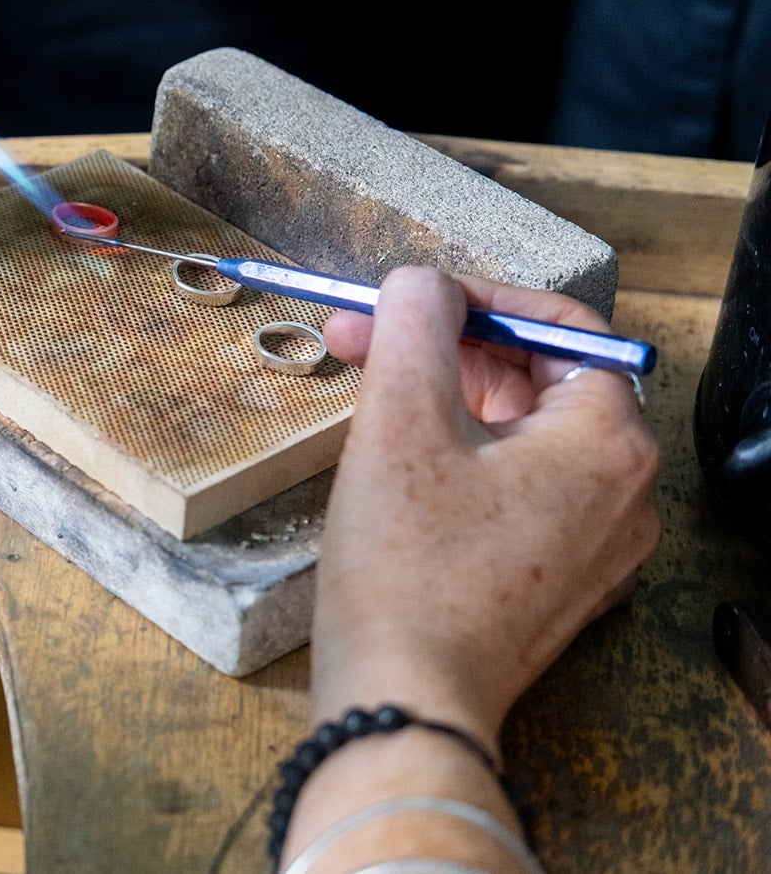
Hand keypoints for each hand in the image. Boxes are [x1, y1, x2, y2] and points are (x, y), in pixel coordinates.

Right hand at [312, 268, 659, 748]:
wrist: (405, 701)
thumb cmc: (407, 571)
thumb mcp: (400, 422)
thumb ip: (416, 324)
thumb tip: (421, 284)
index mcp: (608, 442)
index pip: (560, 326)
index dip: (476, 296)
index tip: (408, 298)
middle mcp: (623, 492)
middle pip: (538, 378)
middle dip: (444, 349)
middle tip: (362, 340)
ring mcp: (595, 544)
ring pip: (522, 434)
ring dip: (446, 400)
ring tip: (367, 397)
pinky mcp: (555, 580)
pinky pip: (517, 489)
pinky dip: (461, 457)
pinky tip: (397, 462)